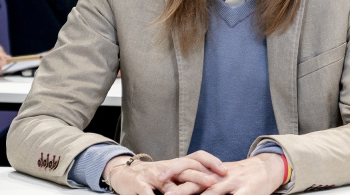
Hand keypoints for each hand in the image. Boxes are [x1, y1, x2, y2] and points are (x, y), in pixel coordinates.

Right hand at [105, 151, 226, 194]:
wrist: (125, 173)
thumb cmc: (154, 177)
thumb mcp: (173, 175)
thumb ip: (189, 178)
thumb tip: (214, 183)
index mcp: (178, 165)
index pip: (197, 157)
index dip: (211, 162)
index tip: (225, 171)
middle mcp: (167, 167)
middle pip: (186, 169)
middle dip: (200, 176)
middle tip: (212, 182)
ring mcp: (153, 176)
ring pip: (168, 183)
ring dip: (178, 191)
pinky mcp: (139, 184)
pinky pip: (148, 193)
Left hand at [172, 154, 284, 194]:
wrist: (265, 167)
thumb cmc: (239, 175)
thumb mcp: (219, 176)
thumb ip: (202, 183)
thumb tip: (181, 188)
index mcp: (210, 171)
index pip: (187, 170)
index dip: (172, 173)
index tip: (157, 180)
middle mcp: (218, 175)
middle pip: (196, 180)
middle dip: (180, 189)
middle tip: (166, 194)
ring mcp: (231, 182)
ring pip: (212, 192)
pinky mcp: (245, 191)